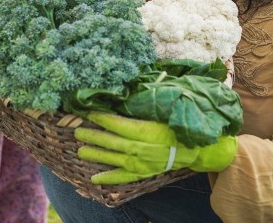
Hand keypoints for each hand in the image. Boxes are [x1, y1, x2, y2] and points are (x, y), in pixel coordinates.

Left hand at [75, 112, 236, 184]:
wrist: (195, 148)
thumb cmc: (179, 124)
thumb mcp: (164, 110)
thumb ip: (146, 103)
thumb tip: (128, 93)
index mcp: (145, 131)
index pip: (118, 123)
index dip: (102, 118)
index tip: (89, 112)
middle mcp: (140, 148)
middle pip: (111, 141)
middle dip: (93, 136)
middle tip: (77, 131)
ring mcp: (140, 163)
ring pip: (113, 158)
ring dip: (96, 154)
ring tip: (80, 150)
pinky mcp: (143, 173)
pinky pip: (122, 177)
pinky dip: (108, 178)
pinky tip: (94, 178)